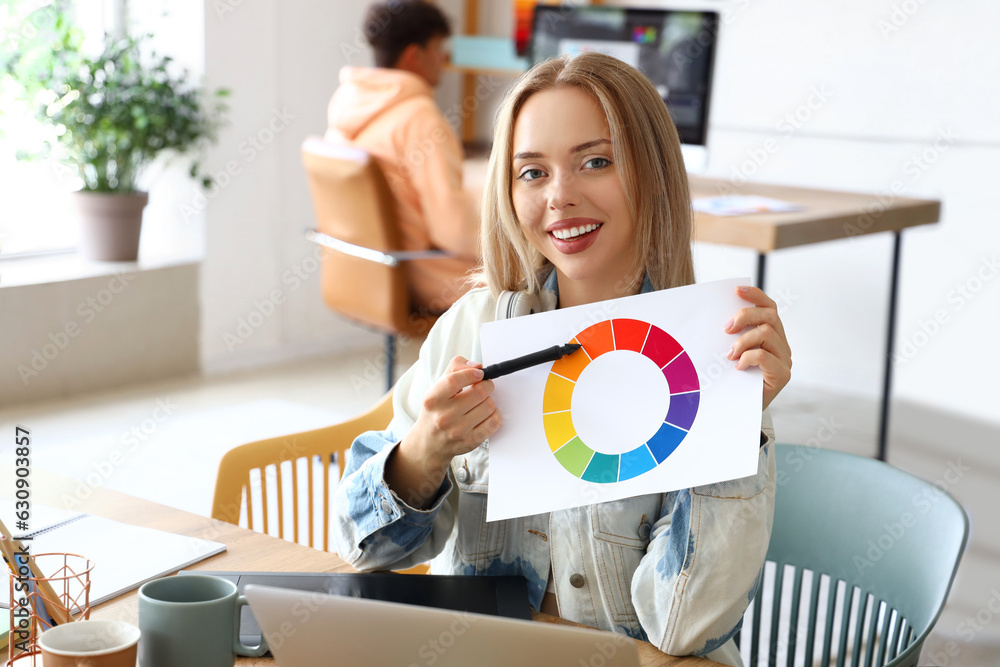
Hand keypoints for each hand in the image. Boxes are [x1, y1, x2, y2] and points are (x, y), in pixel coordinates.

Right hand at [407, 356, 501, 468]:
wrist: (428, 444)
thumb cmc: (435, 412)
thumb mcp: (437, 388)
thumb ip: (455, 369)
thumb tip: (477, 366)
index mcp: (432, 400)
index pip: (454, 380)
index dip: (471, 373)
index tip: (479, 373)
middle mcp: (443, 416)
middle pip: (479, 392)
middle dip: (486, 385)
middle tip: (483, 386)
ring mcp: (458, 430)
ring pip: (489, 406)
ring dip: (489, 400)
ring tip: (481, 402)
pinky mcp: (471, 441)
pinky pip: (494, 422)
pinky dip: (495, 415)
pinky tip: (487, 414)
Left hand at [724, 286, 791, 410]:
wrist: (740, 410)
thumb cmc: (735, 379)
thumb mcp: (732, 352)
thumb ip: (733, 335)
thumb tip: (719, 318)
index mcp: (772, 335)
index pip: (769, 307)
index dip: (755, 295)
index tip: (736, 290)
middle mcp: (782, 345)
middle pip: (769, 316)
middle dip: (746, 316)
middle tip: (726, 329)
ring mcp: (784, 359)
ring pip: (767, 333)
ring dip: (743, 341)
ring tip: (729, 354)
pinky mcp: (782, 375)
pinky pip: (765, 356)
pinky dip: (748, 357)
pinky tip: (738, 366)